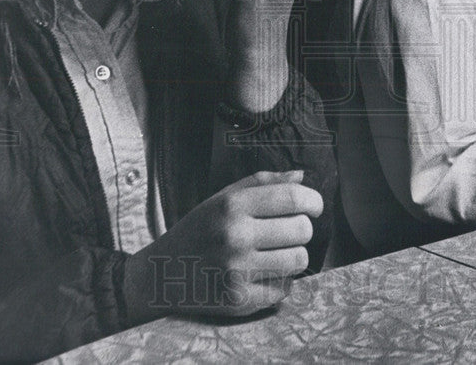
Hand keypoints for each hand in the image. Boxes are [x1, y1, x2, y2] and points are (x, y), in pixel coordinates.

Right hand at [123, 171, 322, 323]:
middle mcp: (234, 237)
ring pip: (299, 261)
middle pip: (302, 230)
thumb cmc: (199, 230)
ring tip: (275, 253)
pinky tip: (261, 274)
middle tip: (287, 232)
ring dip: (293, 256)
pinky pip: (284, 288)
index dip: (313, 201)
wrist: (161, 274)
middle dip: (301, 229)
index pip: (293, 198)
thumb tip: (302, 176)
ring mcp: (236, 271)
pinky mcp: (238, 300)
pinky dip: (279, 281)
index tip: (314, 206)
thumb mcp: (222, 198)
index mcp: (232, 206)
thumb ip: (263, 183)